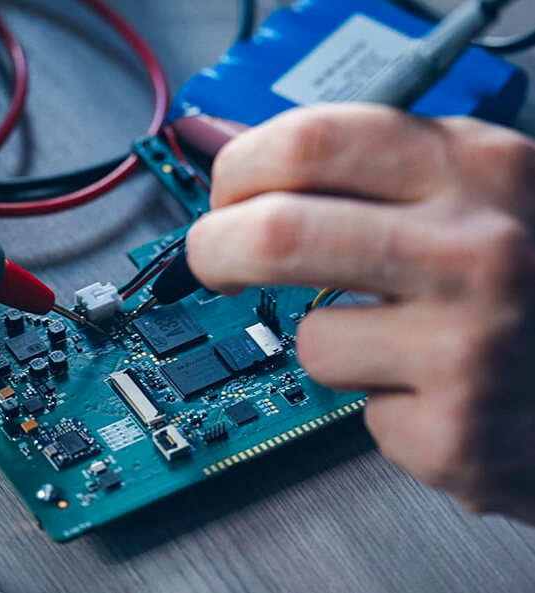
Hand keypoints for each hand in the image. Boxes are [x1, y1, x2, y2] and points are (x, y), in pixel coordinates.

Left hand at [188, 104, 534, 523]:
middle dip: (215, 250)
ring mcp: (468, 349)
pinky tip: (433, 392)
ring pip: (310, 339)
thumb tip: (251, 166)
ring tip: (391, 344)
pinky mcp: (455, 435)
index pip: (309, 144)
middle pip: (276, 235)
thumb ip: (373, 176)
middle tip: (214, 263)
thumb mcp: (475, 193)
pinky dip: (380, 400)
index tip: (228, 196)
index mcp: (473, 171)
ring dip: (327, 342)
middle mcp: (477, 252)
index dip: (241, 169)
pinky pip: (359, 411)